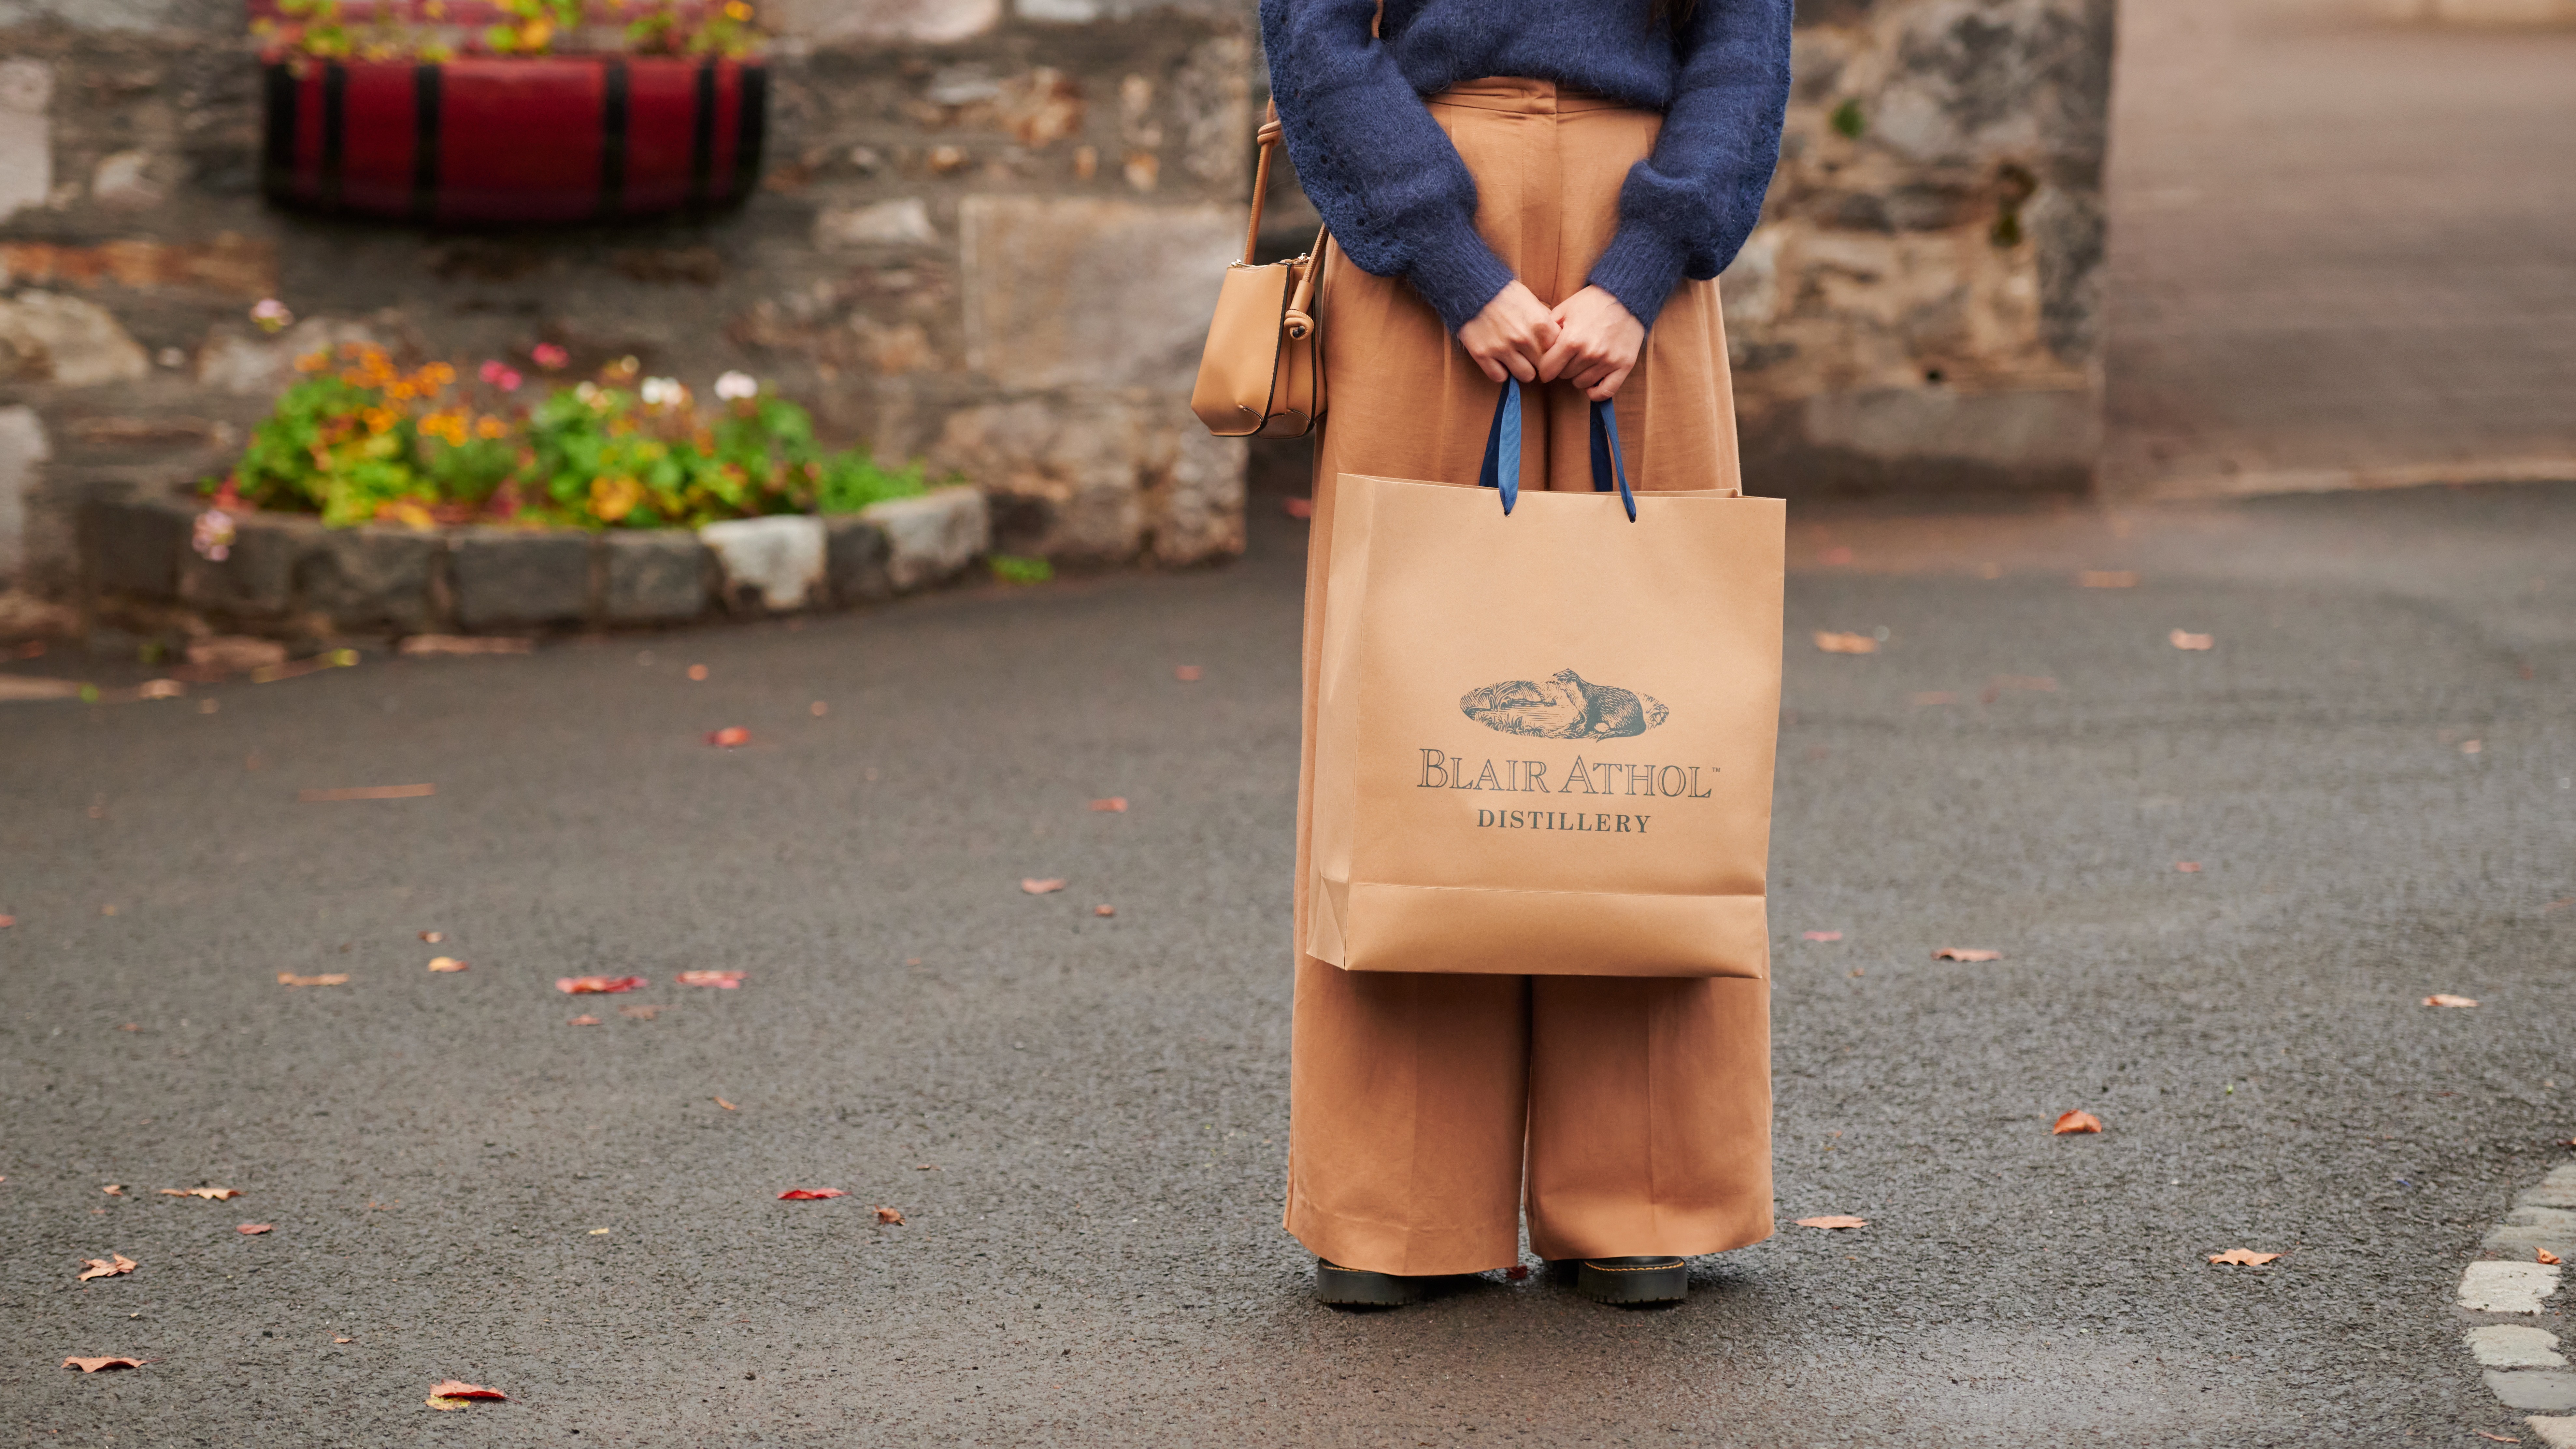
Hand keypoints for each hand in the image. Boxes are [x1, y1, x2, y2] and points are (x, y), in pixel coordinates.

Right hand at [1456, 281, 1556, 383]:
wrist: (1473, 288)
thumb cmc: (1505, 293)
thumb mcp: (1532, 300)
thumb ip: (1545, 320)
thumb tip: (1556, 336)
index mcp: (1540, 324)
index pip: (1557, 351)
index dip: (1552, 351)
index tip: (1545, 349)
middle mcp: (1524, 339)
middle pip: (1544, 366)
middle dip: (1539, 361)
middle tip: (1530, 355)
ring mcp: (1503, 348)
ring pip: (1526, 376)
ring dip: (1522, 369)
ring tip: (1516, 360)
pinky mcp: (1483, 355)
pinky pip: (1500, 377)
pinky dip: (1501, 372)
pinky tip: (1499, 361)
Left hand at [1539, 285, 1643, 400]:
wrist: (1626, 296)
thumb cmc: (1593, 302)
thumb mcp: (1565, 309)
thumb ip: (1548, 329)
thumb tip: (1535, 347)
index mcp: (1571, 340)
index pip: (1548, 370)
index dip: (1545, 368)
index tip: (1547, 365)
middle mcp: (1589, 353)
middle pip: (1564, 376)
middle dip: (1563, 367)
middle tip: (1570, 355)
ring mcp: (1608, 361)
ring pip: (1582, 383)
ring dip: (1579, 375)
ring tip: (1583, 361)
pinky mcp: (1624, 366)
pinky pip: (1605, 392)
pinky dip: (1596, 391)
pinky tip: (1592, 382)